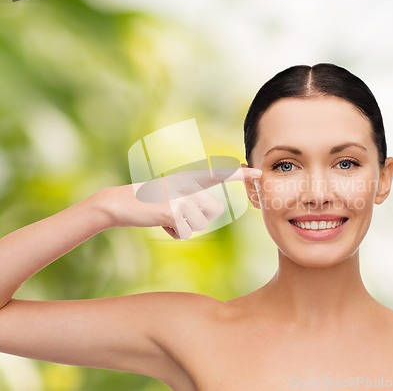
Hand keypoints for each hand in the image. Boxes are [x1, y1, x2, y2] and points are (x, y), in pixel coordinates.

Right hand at [95, 167, 261, 239]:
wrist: (121, 202)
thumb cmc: (148, 200)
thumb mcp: (173, 193)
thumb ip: (193, 198)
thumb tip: (211, 211)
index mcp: (189, 179)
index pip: (219, 174)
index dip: (240, 174)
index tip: (259, 172)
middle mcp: (188, 186)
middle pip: (214, 212)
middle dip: (199, 219)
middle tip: (177, 212)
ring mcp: (181, 198)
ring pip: (200, 224)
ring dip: (185, 226)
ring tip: (166, 216)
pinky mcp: (173, 212)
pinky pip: (185, 233)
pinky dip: (173, 233)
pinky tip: (159, 222)